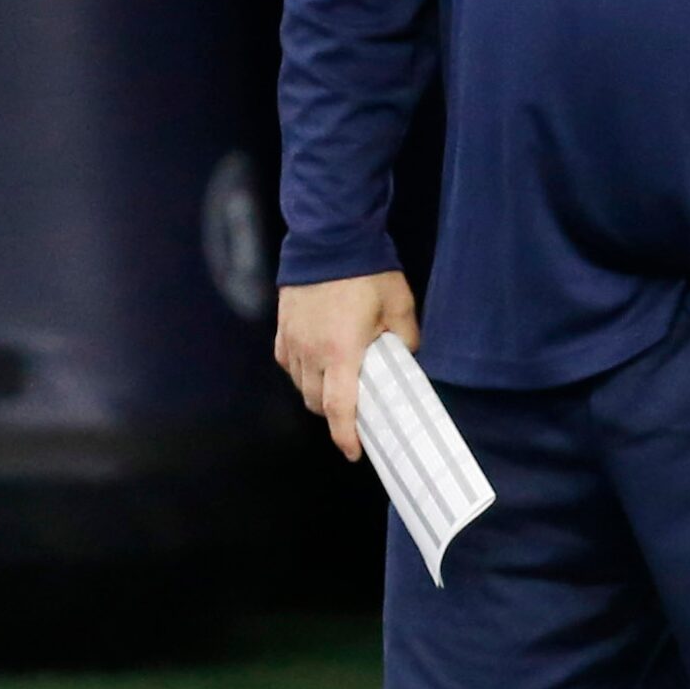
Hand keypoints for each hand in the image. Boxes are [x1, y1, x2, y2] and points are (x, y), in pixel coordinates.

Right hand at [275, 271, 419, 461]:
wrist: (330, 237)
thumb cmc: (367, 272)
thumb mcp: (399, 305)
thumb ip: (406, 338)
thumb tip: (406, 357)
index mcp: (341, 352)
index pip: (339, 409)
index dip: (345, 437)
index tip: (354, 452)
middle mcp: (311, 351)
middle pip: (316, 402)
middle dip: (334, 414)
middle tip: (354, 410)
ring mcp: (293, 338)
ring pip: (300, 383)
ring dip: (317, 391)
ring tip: (338, 382)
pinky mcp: (283, 325)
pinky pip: (287, 361)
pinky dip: (301, 370)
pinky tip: (316, 361)